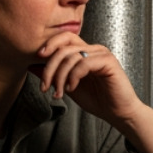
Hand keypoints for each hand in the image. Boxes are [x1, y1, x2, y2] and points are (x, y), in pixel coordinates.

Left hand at [30, 35, 152, 152]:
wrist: (119, 113)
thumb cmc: (98, 100)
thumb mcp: (69, 87)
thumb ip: (54, 75)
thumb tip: (33, 66)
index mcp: (85, 52)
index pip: (64, 38)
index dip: (49, 45)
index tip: (36, 60)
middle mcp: (94, 49)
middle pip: (64, 46)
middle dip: (50, 66)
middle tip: (45, 86)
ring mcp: (102, 54)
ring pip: (71, 56)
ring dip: (59, 76)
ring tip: (58, 93)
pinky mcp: (108, 62)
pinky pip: (83, 64)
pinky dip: (73, 77)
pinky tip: (72, 88)